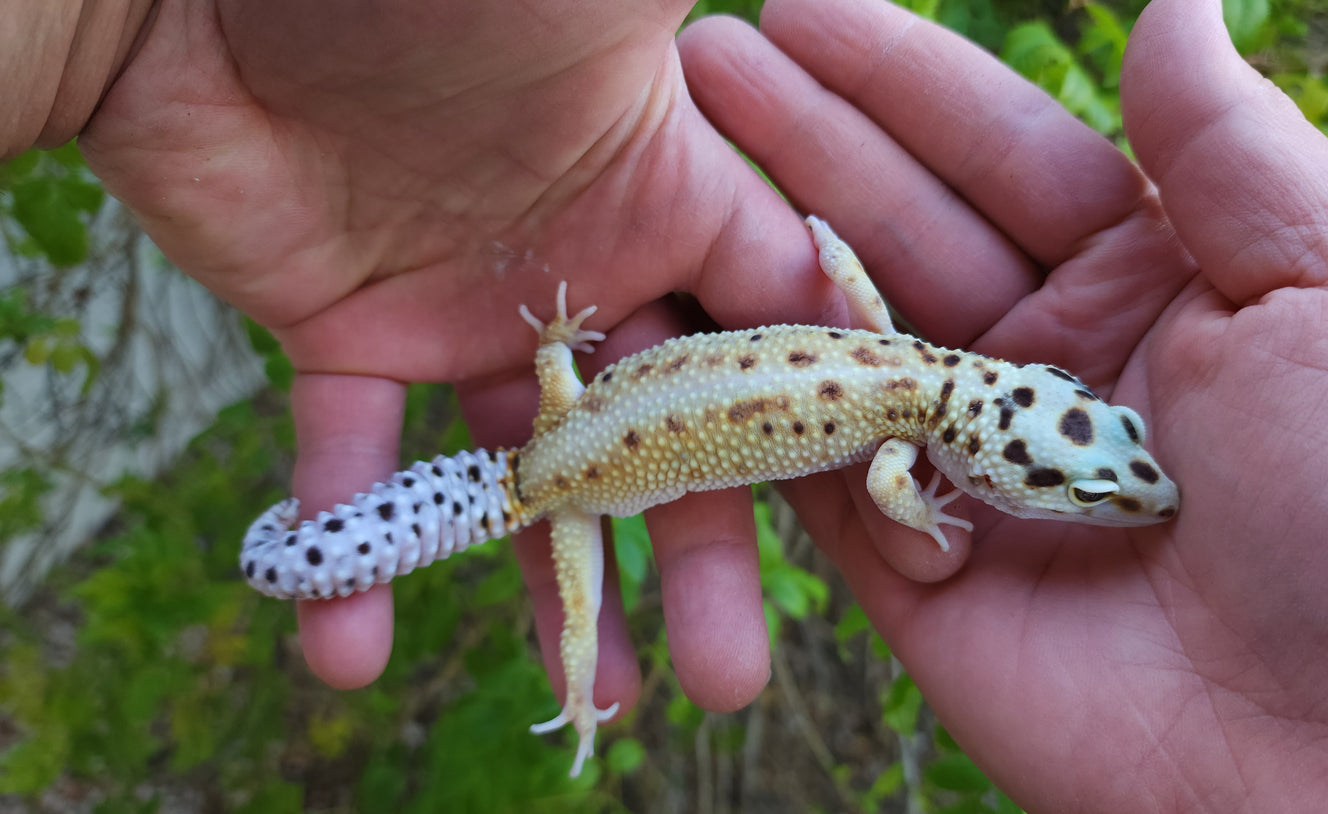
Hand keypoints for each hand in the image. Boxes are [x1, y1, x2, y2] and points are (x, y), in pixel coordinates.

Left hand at [73, 0, 864, 710]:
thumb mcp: (606, 11)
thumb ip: (718, 81)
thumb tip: (827, 125)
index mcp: (663, 197)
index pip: (770, 331)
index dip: (818, 431)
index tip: (868, 534)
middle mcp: (577, 272)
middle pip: (663, 439)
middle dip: (699, 557)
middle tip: (725, 677)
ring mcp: (464, 317)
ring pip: (530, 481)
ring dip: (557, 592)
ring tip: (597, 695)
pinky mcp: (346, 339)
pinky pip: (359, 468)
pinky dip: (353, 552)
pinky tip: (346, 648)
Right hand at [680, 0, 1327, 809]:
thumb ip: (1228, 154)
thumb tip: (1173, 5)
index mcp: (1164, 279)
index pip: (1004, 153)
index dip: (899, 81)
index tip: (801, 10)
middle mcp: (1056, 366)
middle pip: (902, 233)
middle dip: (800, 146)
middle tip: (700, 66)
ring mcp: (980, 472)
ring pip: (843, 347)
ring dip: (756, 263)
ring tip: (669, 176)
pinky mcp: (925, 577)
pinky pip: (822, 482)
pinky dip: (769, 415)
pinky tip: (699, 325)